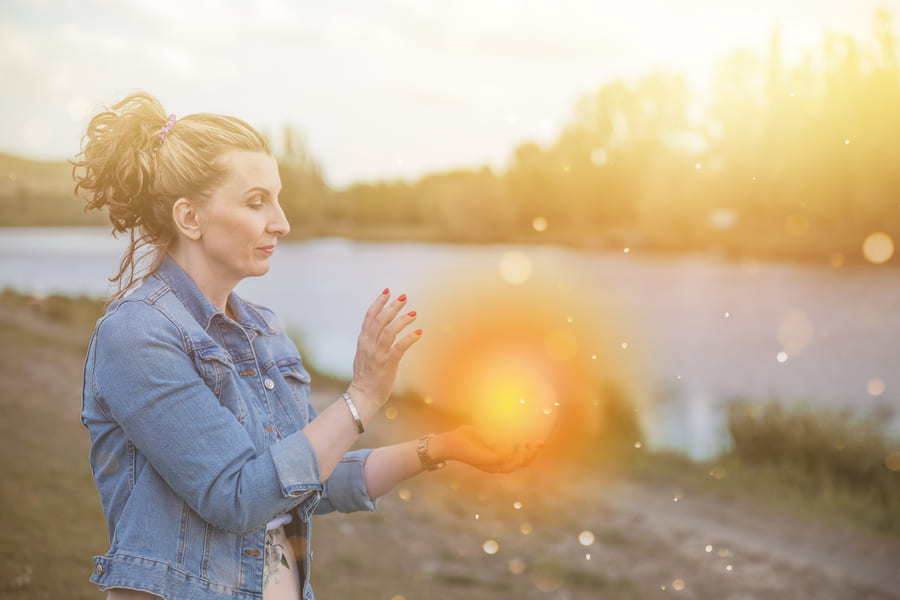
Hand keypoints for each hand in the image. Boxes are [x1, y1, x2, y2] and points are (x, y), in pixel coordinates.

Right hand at [348, 289, 420, 409]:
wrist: (363, 395)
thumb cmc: (366, 376)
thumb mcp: (363, 354)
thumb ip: (368, 341)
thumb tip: (376, 330)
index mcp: (362, 340)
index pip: (369, 316)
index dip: (378, 302)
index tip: (387, 292)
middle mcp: (369, 344)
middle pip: (380, 319)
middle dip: (392, 306)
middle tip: (404, 298)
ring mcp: (378, 353)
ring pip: (389, 330)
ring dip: (402, 320)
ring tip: (413, 313)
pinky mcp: (387, 363)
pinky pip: (400, 346)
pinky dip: (410, 337)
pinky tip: (418, 332)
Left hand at [433, 426, 541, 473]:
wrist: (447, 443)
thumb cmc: (464, 437)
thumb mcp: (484, 430)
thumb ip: (495, 427)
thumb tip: (506, 412)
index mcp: (497, 461)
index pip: (519, 462)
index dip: (532, 454)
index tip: (540, 442)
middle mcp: (495, 466)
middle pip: (520, 465)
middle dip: (532, 456)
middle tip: (538, 443)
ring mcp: (490, 465)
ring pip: (513, 465)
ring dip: (522, 455)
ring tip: (527, 442)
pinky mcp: (484, 461)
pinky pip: (501, 457)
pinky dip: (509, 451)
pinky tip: (514, 441)